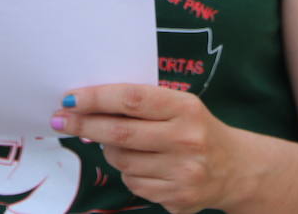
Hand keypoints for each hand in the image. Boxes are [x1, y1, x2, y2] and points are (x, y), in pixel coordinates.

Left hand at [50, 84, 247, 213]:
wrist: (236, 169)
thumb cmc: (197, 129)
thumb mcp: (179, 106)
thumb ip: (141, 106)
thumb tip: (86, 109)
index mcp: (186, 108)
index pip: (132, 100)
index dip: (96, 98)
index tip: (69, 98)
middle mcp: (187, 141)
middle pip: (121, 134)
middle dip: (85, 124)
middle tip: (61, 119)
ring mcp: (183, 174)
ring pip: (122, 162)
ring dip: (110, 151)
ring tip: (118, 143)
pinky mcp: (178, 199)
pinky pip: (134, 184)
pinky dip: (129, 173)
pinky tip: (143, 165)